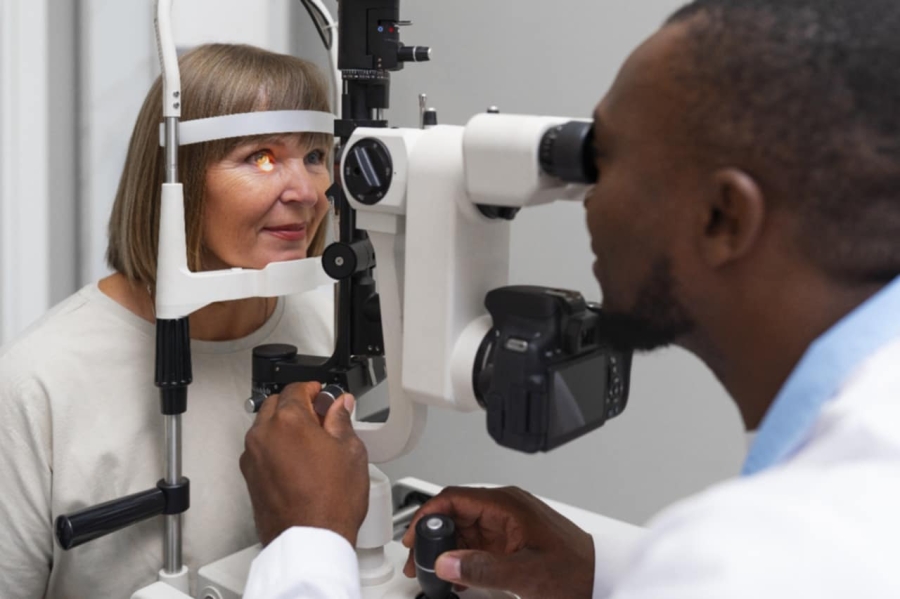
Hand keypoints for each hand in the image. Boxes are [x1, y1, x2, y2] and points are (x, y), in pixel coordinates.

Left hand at [240, 382, 368, 545]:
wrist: (310, 540)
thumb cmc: (330, 503)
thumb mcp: (350, 451)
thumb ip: (341, 420)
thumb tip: (339, 406)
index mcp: (288, 421)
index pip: (296, 388)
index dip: (314, 389)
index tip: (324, 395)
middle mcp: (264, 435)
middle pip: (276, 404)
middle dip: (297, 405)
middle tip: (321, 417)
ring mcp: (253, 457)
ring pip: (266, 427)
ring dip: (284, 426)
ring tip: (312, 442)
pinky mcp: (250, 477)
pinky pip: (261, 450)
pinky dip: (276, 447)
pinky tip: (299, 461)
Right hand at [401, 486, 594, 598]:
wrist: (602, 581)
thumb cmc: (576, 571)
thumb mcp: (525, 574)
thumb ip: (482, 569)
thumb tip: (446, 561)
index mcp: (508, 505)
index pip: (455, 498)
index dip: (428, 515)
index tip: (413, 537)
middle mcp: (506, 509)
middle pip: (456, 513)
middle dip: (433, 536)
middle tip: (418, 561)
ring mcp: (509, 524)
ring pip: (465, 529)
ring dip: (447, 548)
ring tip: (432, 571)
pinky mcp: (512, 540)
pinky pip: (478, 543)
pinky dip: (463, 557)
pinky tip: (456, 575)